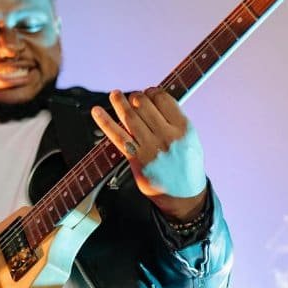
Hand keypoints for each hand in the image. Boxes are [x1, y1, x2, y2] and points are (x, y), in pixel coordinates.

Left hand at [91, 87, 207, 220]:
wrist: (183, 196)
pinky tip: (96, 112)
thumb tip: (155, 100)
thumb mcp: (191, 140)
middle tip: (133, 99)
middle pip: (144, 105)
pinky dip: (105, 122)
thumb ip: (175, 121)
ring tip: (115, 94)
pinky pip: (118, 136)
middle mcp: (167, 136)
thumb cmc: (186, 165)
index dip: (152, 92)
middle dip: (136, 98)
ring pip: (130, 117)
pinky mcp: (136, 159)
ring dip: (119, 102)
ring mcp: (150, 148)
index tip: (148, 92)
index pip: (163, 99)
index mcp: (183, 128)